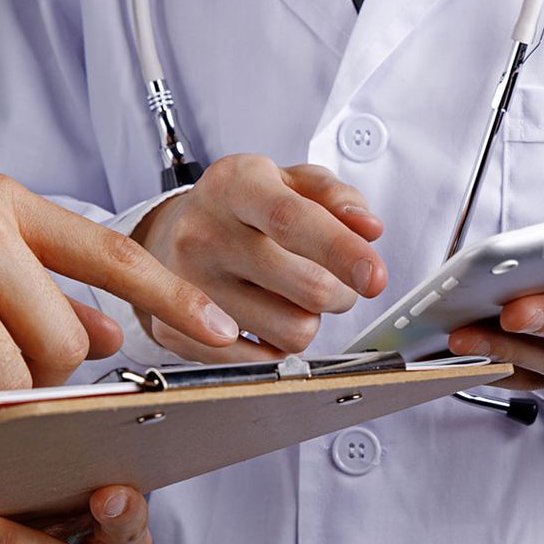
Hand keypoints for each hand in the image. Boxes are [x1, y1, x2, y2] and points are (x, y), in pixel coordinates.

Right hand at [131, 155, 388, 359]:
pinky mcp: (175, 330)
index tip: (375, 277)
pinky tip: (262, 316)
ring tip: (288, 296)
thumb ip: (336, 196)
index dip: (340, 251)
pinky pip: (263, 362)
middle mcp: (202, 232)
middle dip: (340, 292)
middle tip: (330, 281)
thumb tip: (368, 229)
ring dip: (309, 320)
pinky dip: (276, 345)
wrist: (168, 234)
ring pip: (293, 332)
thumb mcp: (288, 182)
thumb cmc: (241, 208)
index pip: (292, 220)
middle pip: (306, 287)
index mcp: (234, 186)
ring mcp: (185, 285)